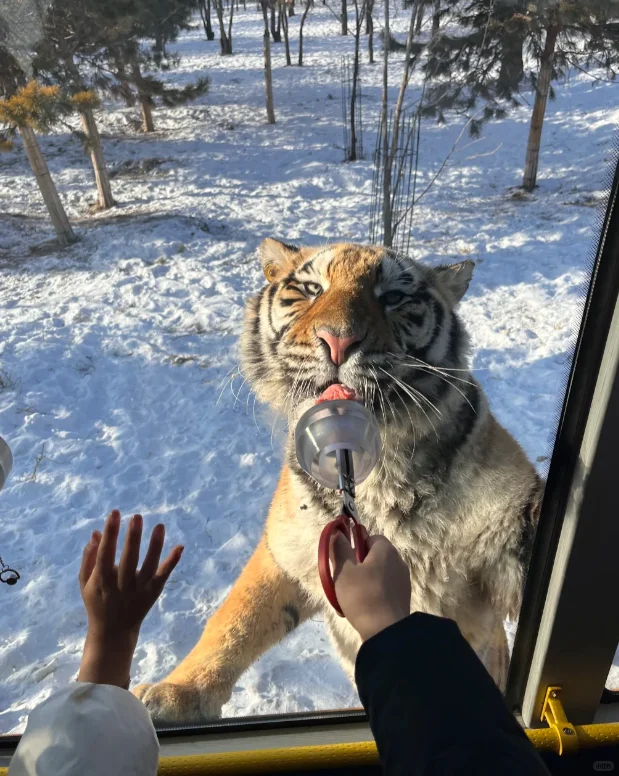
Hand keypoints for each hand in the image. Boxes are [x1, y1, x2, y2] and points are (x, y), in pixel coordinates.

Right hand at [78, 510, 182, 687]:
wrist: (112, 634)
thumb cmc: (97, 602)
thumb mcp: (85, 583)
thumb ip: (89, 558)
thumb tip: (96, 533)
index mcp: (102, 581)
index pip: (106, 553)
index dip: (110, 533)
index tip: (114, 513)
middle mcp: (121, 586)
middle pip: (129, 559)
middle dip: (132, 537)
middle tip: (137, 516)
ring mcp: (138, 591)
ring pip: (149, 566)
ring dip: (155, 546)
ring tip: (160, 525)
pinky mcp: (152, 594)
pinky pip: (163, 576)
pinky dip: (172, 562)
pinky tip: (180, 546)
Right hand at [330, 529, 410, 641]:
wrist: (386, 631)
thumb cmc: (362, 595)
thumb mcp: (344, 570)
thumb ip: (340, 548)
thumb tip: (338, 531)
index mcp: (386, 551)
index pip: (370, 538)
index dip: (356, 546)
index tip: (344, 560)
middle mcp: (398, 562)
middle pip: (374, 557)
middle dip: (358, 566)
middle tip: (344, 580)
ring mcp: (403, 582)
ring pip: (378, 575)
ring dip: (365, 582)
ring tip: (350, 598)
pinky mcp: (403, 599)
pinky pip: (384, 590)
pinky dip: (373, 595)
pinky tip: (362, 608)